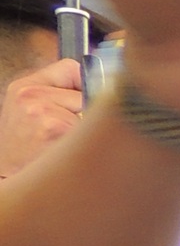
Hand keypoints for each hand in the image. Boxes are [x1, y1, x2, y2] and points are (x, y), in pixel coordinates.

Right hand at [0, 56, 82, 179]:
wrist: (8, 177)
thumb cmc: (26, 150)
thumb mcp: (32, 113)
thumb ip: (59, 96)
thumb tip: (104, 85)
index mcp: (24, 87)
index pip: (70, 68)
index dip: (85, 83)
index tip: (87, 100)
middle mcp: (30, 94)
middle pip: (87, 90)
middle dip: (88, 111)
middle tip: (72, 130)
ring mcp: (41, 110)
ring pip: (92, 111)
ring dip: (86, 130)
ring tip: (64, 143)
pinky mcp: (53, 127)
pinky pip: (90, 131)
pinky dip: (86, 143)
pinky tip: (66, 152)